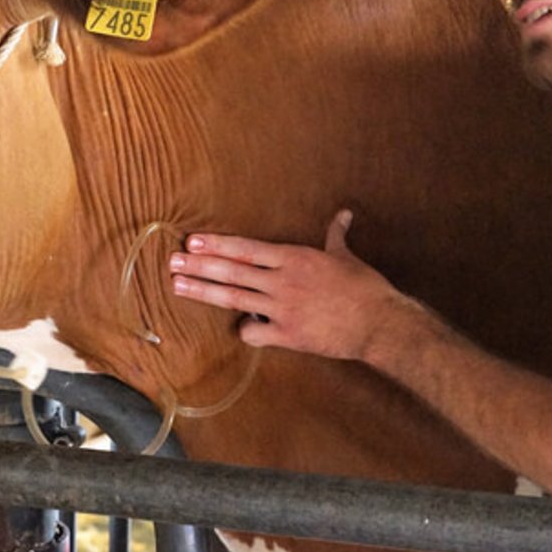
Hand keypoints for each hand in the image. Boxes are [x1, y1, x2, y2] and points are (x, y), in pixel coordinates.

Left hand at [169, 209, 411, 360]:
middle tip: (173, 261)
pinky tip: (242, 329)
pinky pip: (254, 333)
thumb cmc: (364, 288)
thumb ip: (336, 235)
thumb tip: (343, 215)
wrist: (378, 323)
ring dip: (204, 292)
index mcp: (294, 259)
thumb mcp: (347, 256)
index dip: (218, 244)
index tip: (194, 240)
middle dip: (200, 265)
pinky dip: (245, 330)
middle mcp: (282, 282)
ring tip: (179, 285)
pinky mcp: (287, 336)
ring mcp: (282, 310)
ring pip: (234, 299)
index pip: (247, 249)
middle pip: (232, 272)